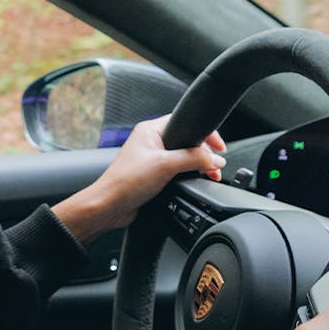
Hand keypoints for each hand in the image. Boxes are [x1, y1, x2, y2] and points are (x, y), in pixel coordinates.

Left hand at [51, 114, 225, 245]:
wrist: (109, 207)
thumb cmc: (125, 182)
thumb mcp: (166, 165)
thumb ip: (194, 159)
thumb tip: (215, 159)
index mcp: (150, 129)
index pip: (185, 122)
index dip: (205, 134)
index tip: (219, 148)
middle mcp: (150, 142)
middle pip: (187, 141)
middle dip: (204, 154)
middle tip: (215, 167)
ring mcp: (152, 159)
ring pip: (183, 158)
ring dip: (197, 166)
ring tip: (209, 175)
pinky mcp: (153, 176)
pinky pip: (176, 172)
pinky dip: (188, 176)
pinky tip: (194, 183)